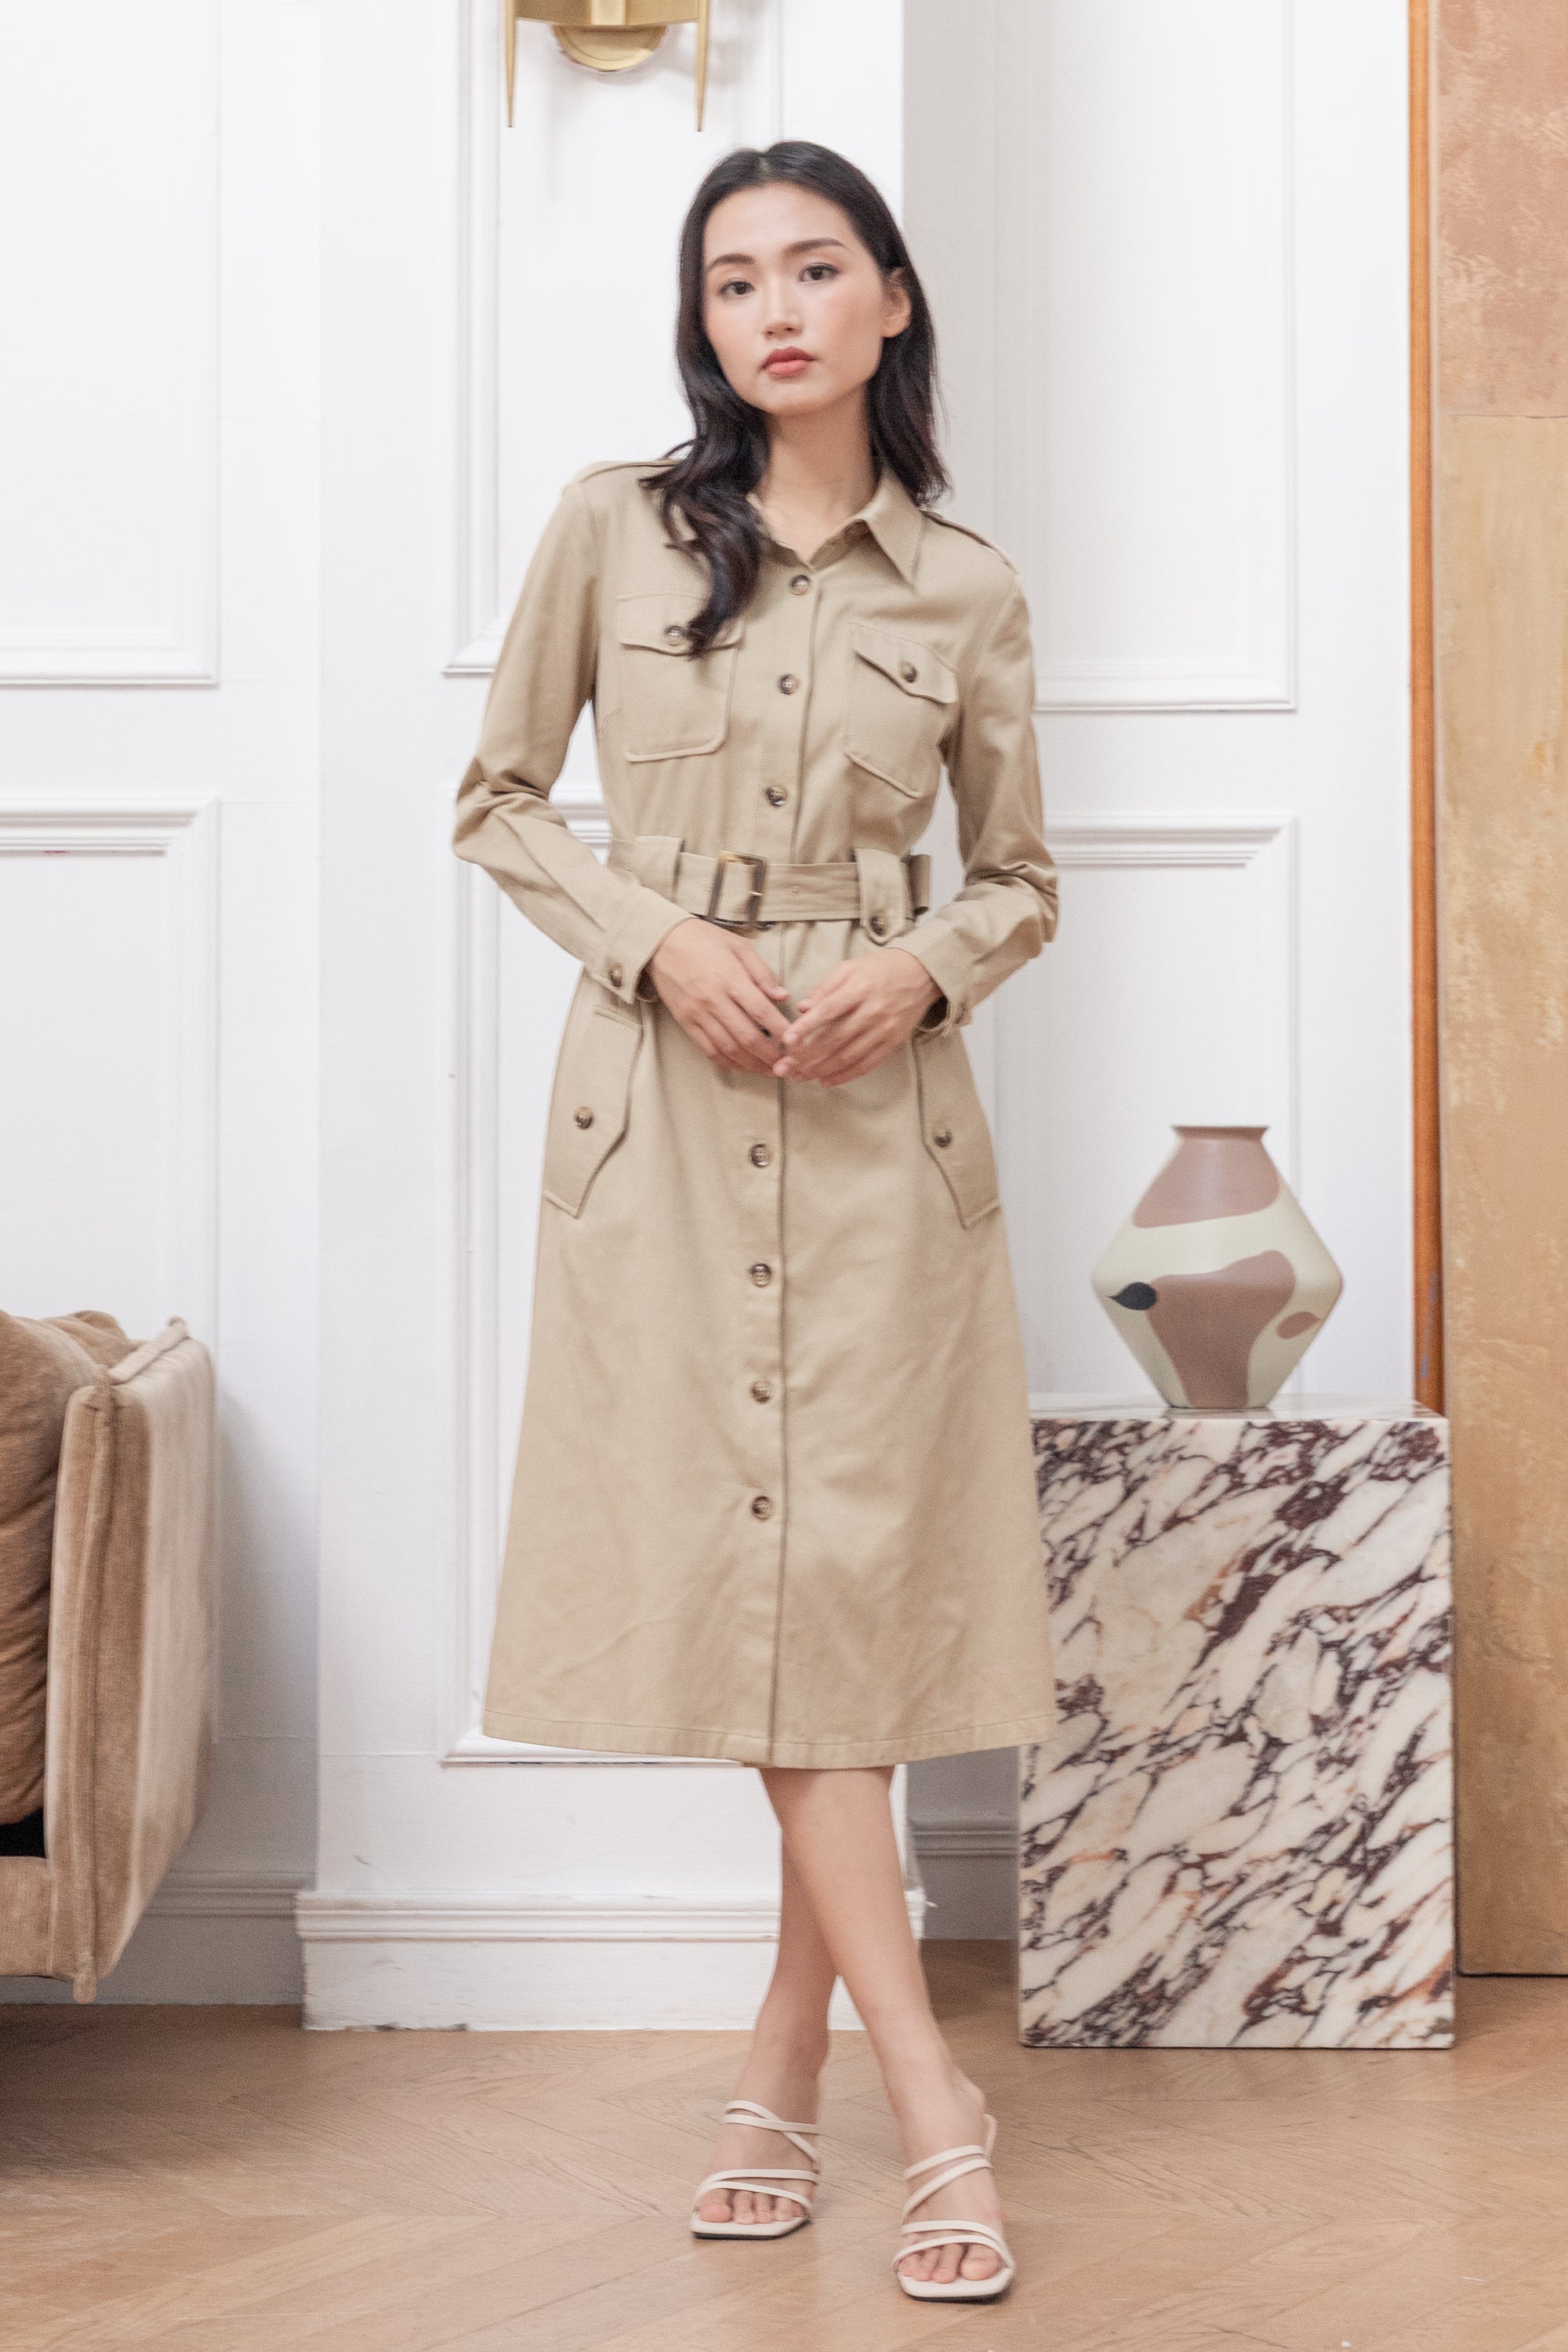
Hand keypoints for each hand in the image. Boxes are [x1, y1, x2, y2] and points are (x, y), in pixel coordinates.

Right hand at [646, 917, 791, 1073]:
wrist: (661, 942)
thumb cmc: (703, 940)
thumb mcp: (738, 945)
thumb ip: (762, 972)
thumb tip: (782, 996)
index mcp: (730, 978)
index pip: (762, 1011)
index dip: (782, 1030)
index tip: (796, 1041)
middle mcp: (713, 999)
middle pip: (747, 1037)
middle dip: (770, 1055)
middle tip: (786, 1063)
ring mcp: (698, 1014)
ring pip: (729, 1049)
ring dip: (752, 1065)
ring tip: (769, 1070)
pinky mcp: (685, 1022)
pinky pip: (708, 1050)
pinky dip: (728, 1063)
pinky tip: (742, 1066)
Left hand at [772, 949, 941, 1086]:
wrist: (922, 973)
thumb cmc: (880, 968)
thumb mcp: (850, 967)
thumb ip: (824, 988)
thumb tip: (802, 1008)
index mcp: (860, 988)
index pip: (828, 1011)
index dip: (807, 1027)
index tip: (787, 1040)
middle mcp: (873, 1011)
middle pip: (835, 1038)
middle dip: (807, 1056)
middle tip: (784, 1066)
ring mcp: (885, 1029)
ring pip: (848, 1056)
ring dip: (820, 1069)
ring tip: (798, 1076)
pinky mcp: (893, 1043)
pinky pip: (866, 1064)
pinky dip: (844, 1075)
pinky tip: (825, 1081)